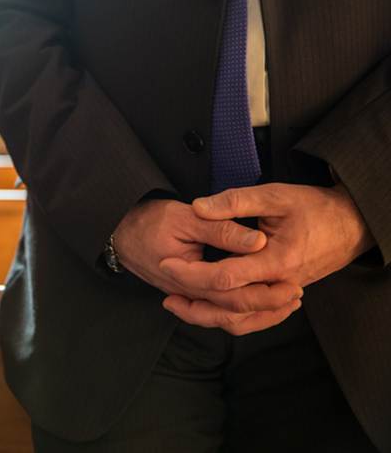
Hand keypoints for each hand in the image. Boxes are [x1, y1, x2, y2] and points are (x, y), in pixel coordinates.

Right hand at [113, 199, 300, 315]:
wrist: (119, 230)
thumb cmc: (149, 219)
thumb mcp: (185, 216)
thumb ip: (222, 228)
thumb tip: (258, 241)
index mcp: (187, 274)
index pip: (230, 290)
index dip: (263, 290)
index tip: (291, 281)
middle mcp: (186, 293)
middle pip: (231, 311)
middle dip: (267, 307)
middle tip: (296, 295)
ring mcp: (185, 296)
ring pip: (223, 318)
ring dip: (256, 316)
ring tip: (285, 306)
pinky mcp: (187, 294)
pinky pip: (215, 314)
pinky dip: (239, 314)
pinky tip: (257, 307)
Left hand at [161, 183, 374, 333]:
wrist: (350, 224)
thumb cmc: (314, 207)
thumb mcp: (274, 195)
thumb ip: (235, 202)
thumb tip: (199, 207)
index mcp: (276, 260)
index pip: (225, 276)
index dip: (192, 273)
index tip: (167, 262)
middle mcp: (279, 284)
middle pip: (229, 306)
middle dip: (193, 301)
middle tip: (165, 291)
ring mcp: (281, 294)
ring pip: (240, 320)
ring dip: (206, 316)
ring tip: (177, 303)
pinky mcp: (280, 296)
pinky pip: (253, 319)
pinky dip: (227, 318)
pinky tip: (205, 308)